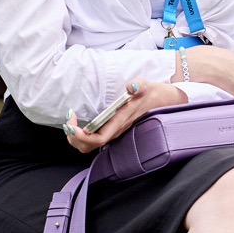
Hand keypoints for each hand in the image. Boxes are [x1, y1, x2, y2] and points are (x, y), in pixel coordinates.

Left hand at [63, 79, 185, 154]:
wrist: (163, 100)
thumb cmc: (153, 94)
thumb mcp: (146, 86)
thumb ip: (139, 85)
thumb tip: (132, 86)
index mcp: (120, 122)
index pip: (98, 139)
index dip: (81, 136)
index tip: (72, 122)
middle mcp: (116, 130)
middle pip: (88, 147)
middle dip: (74, 137)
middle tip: (69, 120)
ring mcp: (114, 131)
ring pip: (89, 146)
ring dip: (75, 138)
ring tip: (71, 122)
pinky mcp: (113, 128)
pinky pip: (93, 139)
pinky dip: (81, 135)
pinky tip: (79, 122)